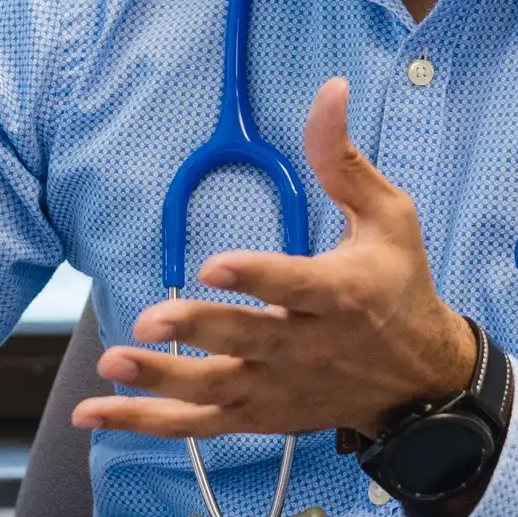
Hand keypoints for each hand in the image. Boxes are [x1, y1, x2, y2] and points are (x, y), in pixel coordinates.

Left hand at [74, 77, 475, 441]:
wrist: (421, 379)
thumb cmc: (400, 287)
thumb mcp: (390, 217)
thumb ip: (343, 160)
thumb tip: (329, 90)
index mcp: (341, 294)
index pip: (293, 285)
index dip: (255, 277)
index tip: (213, 266)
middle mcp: (308, 346)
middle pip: (248, 340)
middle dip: (199, 331)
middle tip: (151, 319)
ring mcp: (280, 387)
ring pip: (216, 390)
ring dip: (160, 382)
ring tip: (111, 363)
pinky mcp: (260, 415)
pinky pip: (198, 426)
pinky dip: (146, 423)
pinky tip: (96, 411)